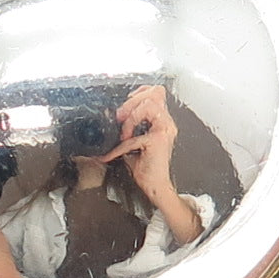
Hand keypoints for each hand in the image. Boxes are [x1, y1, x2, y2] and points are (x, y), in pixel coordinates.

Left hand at [104, 84, 177, 199]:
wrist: (153, 185)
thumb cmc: (144, 166)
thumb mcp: (133, 140)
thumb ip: (128, 126)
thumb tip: (112, 116)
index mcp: (161, 120)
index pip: (156, 92)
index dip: (139, 92)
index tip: (124, 105)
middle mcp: (166, 122)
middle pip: (154, 93)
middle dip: (130, 102)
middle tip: (118, 118)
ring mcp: (165, 129)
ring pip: (149, 104)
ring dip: (130, 117)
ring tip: (123, 134)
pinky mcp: (158, 140)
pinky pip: (136, 134)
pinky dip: (122, 144)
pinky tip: (114, 153)